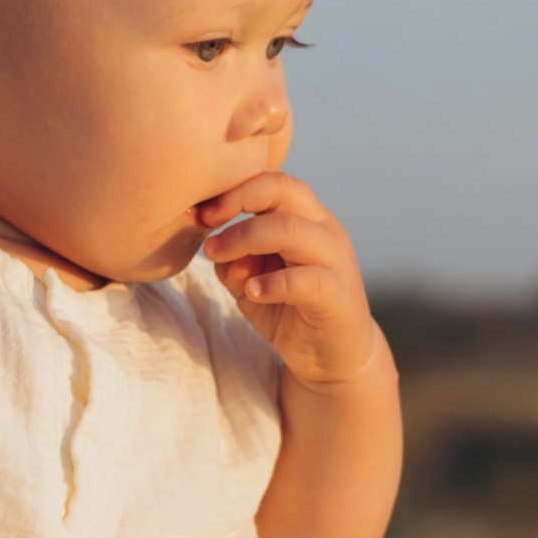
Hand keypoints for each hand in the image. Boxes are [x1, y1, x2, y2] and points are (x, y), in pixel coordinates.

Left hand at [196, 171, 382, 389]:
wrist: (333, 355)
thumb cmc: (289, 310)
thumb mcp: (250, 282)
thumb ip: (232, 263)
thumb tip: (214, 250)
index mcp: (304, 217)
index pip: (271, 182)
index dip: (233, 189)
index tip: (199, 211)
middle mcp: (324, 229)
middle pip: (284, 191)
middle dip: (238, 201)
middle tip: (205, 224)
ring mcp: (335, 260)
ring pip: (292, 230)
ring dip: (246, 239)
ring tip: (216, 257)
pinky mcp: (338, 294)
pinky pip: (306, 280)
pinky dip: (273, 283)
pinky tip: (251, 291)